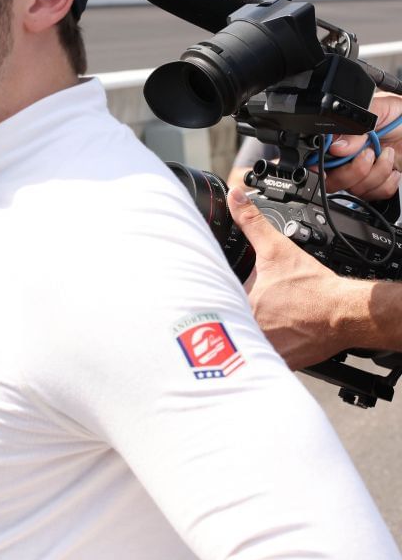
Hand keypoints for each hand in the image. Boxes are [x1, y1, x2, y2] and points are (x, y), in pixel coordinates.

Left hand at [227, 186, 372, 367]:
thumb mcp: (276, 249)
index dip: (217, 294)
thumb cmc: (314, 287)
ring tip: (268, 324)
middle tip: (257, 308)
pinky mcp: (279, 362)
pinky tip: (275, 340)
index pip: (214, 299)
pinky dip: (266, 351)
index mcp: (237, 303)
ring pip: (244, 342)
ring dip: (248, 335)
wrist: (344, 313)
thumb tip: (236, 197)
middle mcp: (246, 329)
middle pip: (228, 321)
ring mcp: (262, 348)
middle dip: (233, 314)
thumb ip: (252, 222)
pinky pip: (264, 358)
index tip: (224, 292)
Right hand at [318, 91, 401, 200]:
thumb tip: (336, 146)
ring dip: (376, 173)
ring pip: (354, 190)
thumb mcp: (379, 111)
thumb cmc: (400, 116)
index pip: (317, 157)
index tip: (328, 168)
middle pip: (332, 181)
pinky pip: (374, 195)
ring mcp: (361, 173)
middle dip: (353, 171)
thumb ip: (354, 126)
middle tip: (368, 153)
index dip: (319, 165)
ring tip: (386, 154)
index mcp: (340, 138)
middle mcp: (346, 159)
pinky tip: (392, 168)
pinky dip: (386, 183)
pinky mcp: (377, 184)